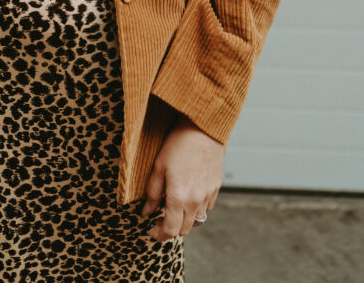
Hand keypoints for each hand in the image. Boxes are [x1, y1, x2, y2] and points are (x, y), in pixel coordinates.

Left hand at [141, 115, 223, 241]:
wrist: (203, 128)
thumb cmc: (178, 144)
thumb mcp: (159, 167)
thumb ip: (153, 193)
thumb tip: (146, 211)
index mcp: (179, 198)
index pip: (171, 230)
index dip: (160, 235)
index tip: (152, 231)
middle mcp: (196, 201)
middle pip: (184, 229)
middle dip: (171, 228)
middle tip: (160, 218)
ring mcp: (208, 195)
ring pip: (196, 220)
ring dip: (185, 219)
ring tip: (175, 205)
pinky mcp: (216, 188)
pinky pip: (206, 207)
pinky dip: (197, 207)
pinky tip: (189, 194)